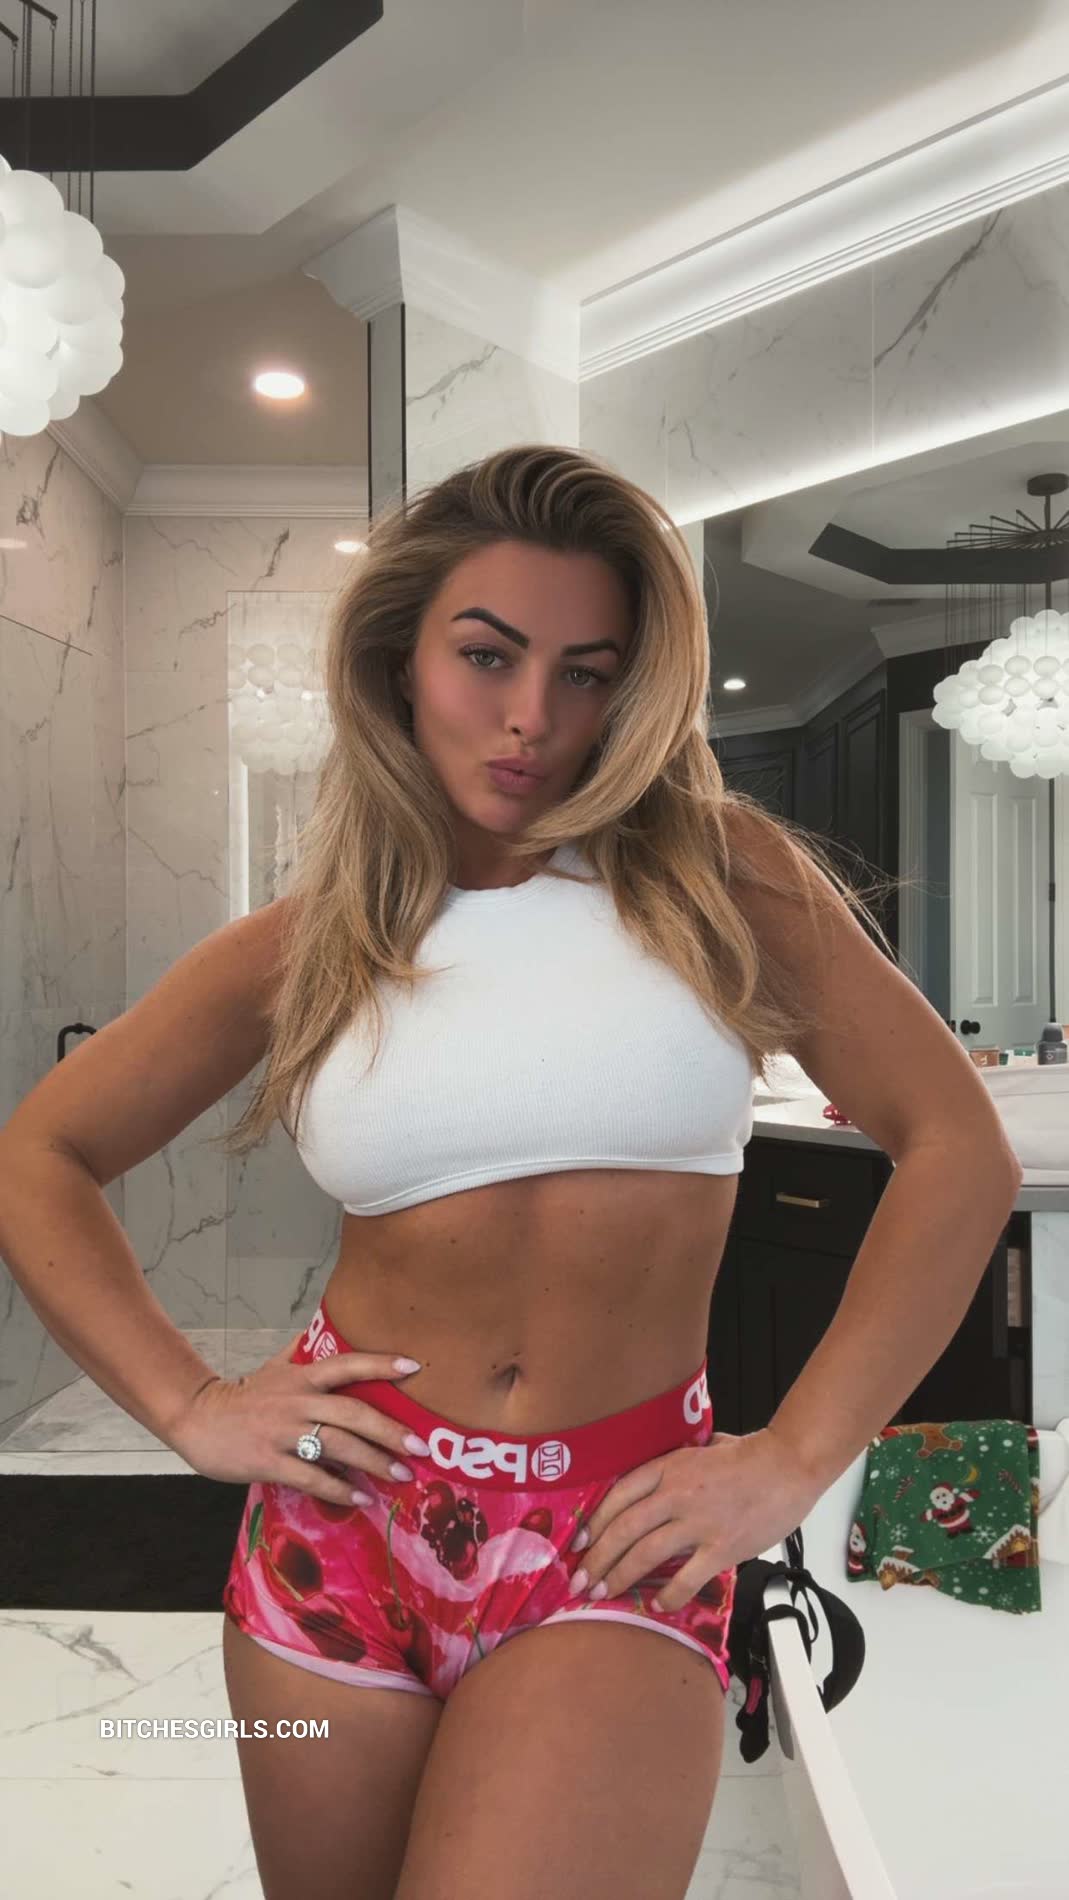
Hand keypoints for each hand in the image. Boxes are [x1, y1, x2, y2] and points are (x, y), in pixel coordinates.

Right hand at [168, 1327, 424, 1504]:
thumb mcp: (274, 1368)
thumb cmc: (243, 1396)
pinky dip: (339, 1489)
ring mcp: (283, 1432)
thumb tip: (323, 1333)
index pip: (347, 1364)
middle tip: (420, 1446)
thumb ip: (302, 1355)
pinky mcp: (269, 1461)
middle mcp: (297, 1401)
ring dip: (374, 1463)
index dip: (380, 1364)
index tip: (414, 1366)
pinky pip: (311, 1477)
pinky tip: (361, 1498)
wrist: (198, 1419)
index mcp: (301, 1377)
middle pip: (352, 1413)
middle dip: (390, 1430)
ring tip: (401, 1476)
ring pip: (337, 1446)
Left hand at [569, 1426, 822, 1612]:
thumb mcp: (705, 1447)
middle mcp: (677, 1493)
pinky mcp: (722, 1548)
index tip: (578, 1542)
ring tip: (602, 1594)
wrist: (791, 1465)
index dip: (594, 1521)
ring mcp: (698, 1522)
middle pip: (624, 1528)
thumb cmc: (752, 1455)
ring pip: (645, 1553)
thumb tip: (665, 1472)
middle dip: (597, 1557)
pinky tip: (657, 1604)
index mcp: (670, 1466)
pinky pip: (686, 1578)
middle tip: (580, 1580)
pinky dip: (668, 1595)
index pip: (619, 1495)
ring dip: (619, 1577)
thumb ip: (681, 1460)